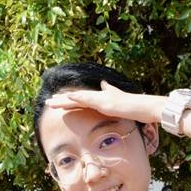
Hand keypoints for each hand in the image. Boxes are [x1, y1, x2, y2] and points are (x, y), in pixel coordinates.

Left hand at [45, 80, 165, 123]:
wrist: (143, 107)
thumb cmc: (132, 106)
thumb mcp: (118, 98)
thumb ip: (109, 91)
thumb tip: (103, 83)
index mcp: (99, 99)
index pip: (79, 100)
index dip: (67, 100)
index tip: (55, 101)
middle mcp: (97, 97)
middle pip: (75, 99)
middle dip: (61, 101)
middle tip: (47, 102)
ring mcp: (100, 99)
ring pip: (78, 99)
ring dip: (63, 100)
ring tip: (51, 102)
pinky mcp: (104, 103)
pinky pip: (88, 100)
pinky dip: (77, 98)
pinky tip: (68, 97)